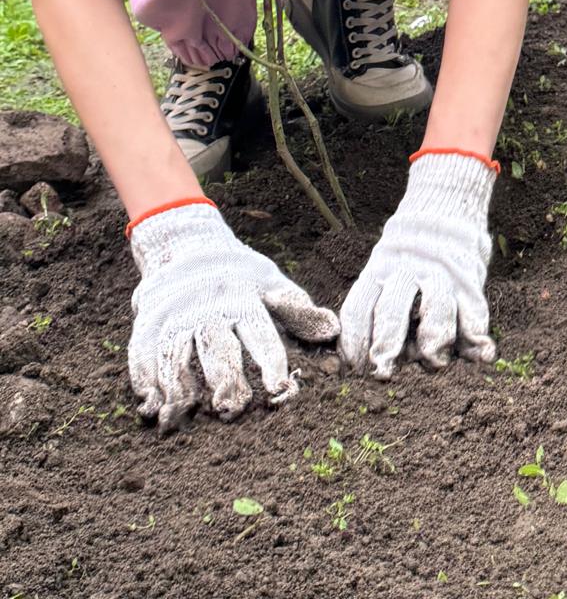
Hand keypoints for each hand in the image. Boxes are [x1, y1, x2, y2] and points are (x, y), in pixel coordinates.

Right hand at [128, 202, 338, 430]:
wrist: (186, 244)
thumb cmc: (238, 273)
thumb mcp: (271, 283)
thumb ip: (298, 311)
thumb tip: (332, 332)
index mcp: (243, 299)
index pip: (260, 333)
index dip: (271, 362)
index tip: (279, 389)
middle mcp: (209, 308)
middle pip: (218, 348)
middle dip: (226, 380)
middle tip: (234, 408)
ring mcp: (176, 316)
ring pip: (177, 354)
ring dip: (181, 387)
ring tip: (188, 413)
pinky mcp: (148, 323)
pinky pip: (142, 354)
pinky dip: (145, 381)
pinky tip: (152, 407)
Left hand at [339, 151, 497, 377]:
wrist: (446, 199)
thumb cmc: (408, 249)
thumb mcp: (384, 263)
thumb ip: (377, 303)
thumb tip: (356, 358)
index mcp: (378, 268)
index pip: (358, 307)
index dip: (353, 340)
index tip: (354, 368)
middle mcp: (406, 270)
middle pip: (391, 312)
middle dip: (385, 346)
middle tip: (382, 372)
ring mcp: (440, 273)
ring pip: (436, 311)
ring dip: (434, 344)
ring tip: (433, 362)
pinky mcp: (469, 277)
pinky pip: (474, 311)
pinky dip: (477, 337)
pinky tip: (480, 355)